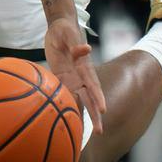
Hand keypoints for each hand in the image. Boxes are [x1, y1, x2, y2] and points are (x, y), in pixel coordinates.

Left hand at [44, 18, 105, 133]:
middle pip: (89, 98)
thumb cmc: (64, 29)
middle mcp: (80, 75)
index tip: (103, 109)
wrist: (58, 28)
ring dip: (82, 115)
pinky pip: (65, 95)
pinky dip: (68, 107)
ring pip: (79, 100)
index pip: (92, 84)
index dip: (97, 97)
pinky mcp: (62, 79)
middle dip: (94, 115)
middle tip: (99, 131)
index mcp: (84, 65)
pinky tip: (68, 121)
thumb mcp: (67, 33)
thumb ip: (75, 42)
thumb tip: (86, 48)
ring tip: (87, 133)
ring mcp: (72, 78)